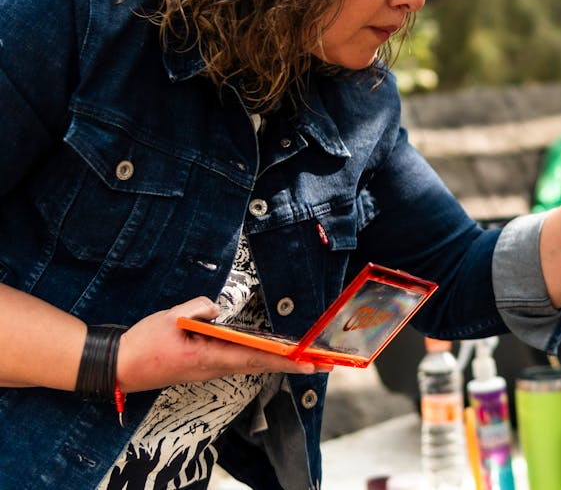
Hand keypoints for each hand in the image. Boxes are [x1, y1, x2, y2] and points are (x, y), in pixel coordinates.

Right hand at [116, 297, 324, 392]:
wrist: (118, 367)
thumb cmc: (144, 343)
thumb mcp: (171, 317)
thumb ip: (199, 309)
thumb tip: (217, 309)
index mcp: (210, 357)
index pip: (256, 359)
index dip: (285, 361)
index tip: (310, 363)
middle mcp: (214, 368)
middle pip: (261, 366)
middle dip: (294, 365)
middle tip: (324, 364)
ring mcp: (209, 370)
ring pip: (251, 366)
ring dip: (279, 362)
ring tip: (306, 359)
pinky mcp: (203, 367)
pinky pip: (238, 364)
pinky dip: (259, 360)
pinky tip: (272, 355)